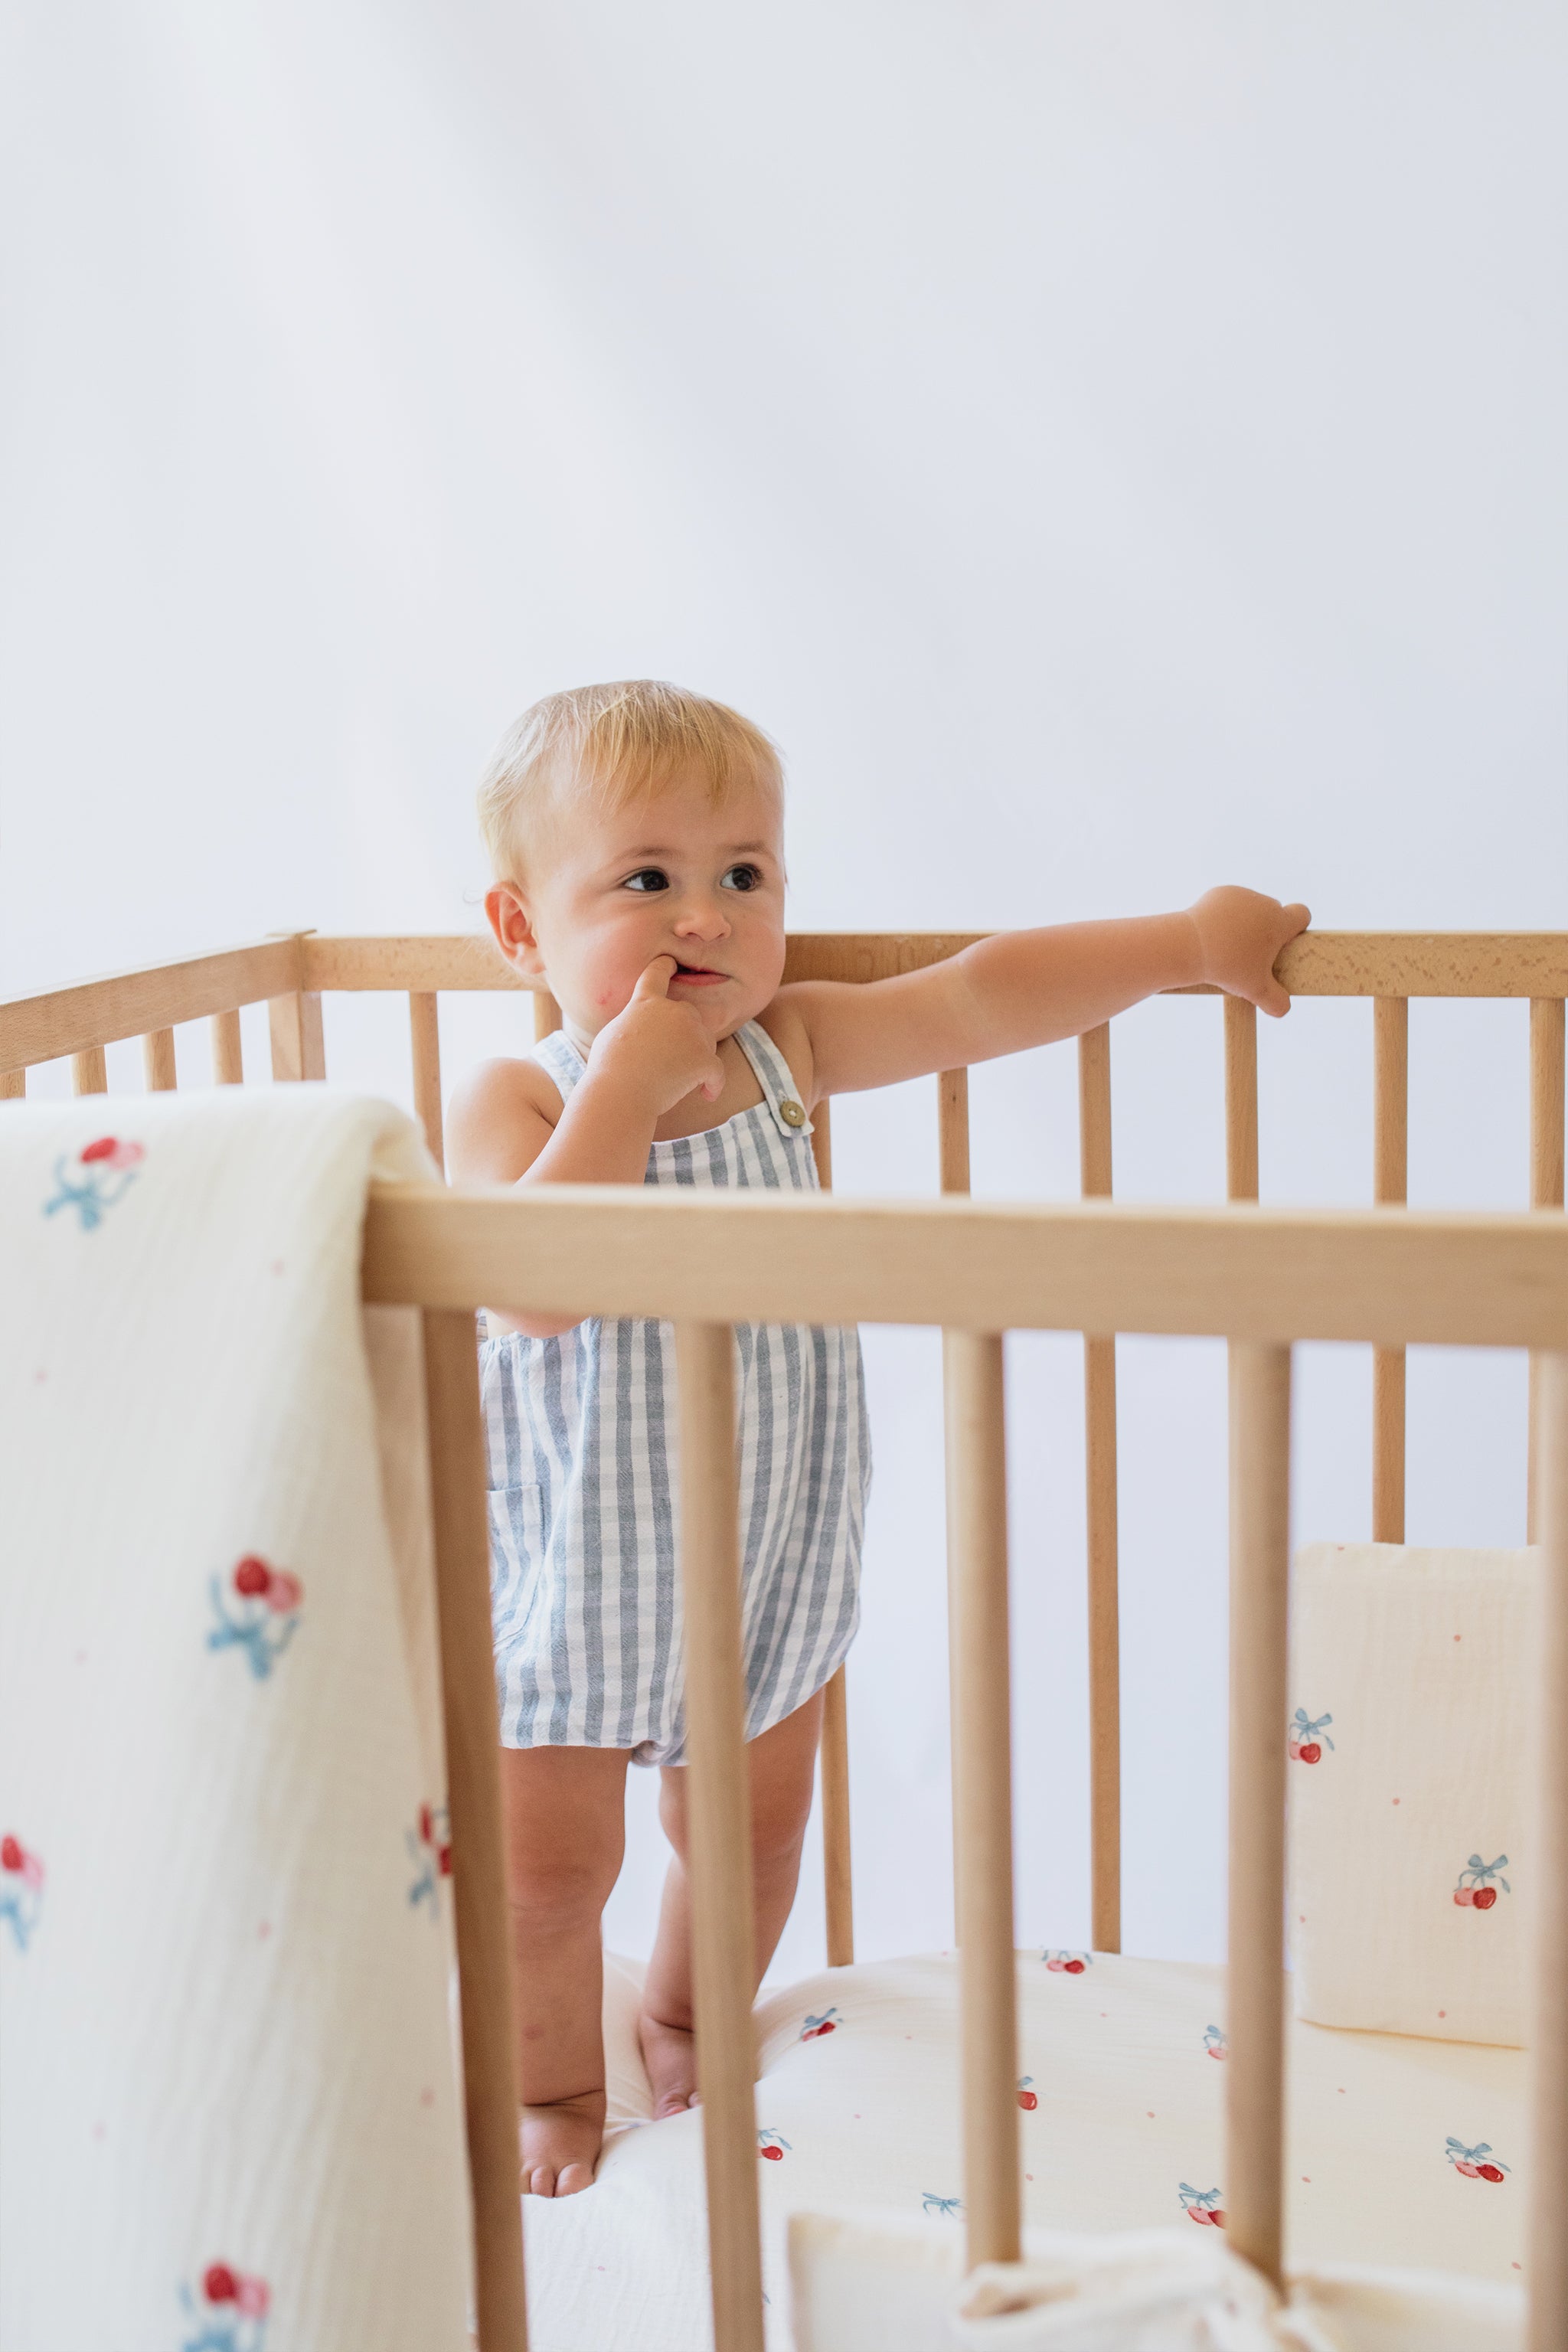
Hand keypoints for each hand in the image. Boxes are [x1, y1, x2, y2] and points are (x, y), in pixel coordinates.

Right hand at [586, 955, 725, 1114]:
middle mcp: (673, 1011)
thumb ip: (633, 1023)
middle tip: (670, 1061)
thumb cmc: (608, 1070)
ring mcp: (691, 1033)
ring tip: (680, 1082)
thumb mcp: (612, 1034)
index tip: (672, 963)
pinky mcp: (705, 1058)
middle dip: (684, 1033)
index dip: (666, 966)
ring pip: (706, 1042)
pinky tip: (707, 1094)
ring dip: (698, 1059)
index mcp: (646, 1003)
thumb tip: (641, 1027)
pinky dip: (714, 1084)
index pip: (657, 973)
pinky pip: (717, 1071)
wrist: (620, 1095)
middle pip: (689, 1014)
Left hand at [1187, 887, 1310, 1017]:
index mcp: (1279, 920)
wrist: (1189, 947)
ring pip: (1251, 909)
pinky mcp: (1219, 892)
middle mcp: (1263, 902)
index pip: (1302, 914)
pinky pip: (1229, 905)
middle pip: (1274, 912)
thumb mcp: (1255, 991)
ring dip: (1245, 923)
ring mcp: (1241, 895)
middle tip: (1249, 955)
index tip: (1282, 942)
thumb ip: (1276, 1002)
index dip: (1296, 928)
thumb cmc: (1227, 968)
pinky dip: (1224, 917)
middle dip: (1266, 930)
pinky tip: (1213, 934)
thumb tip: (1283, 1009)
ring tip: (1227, 946)